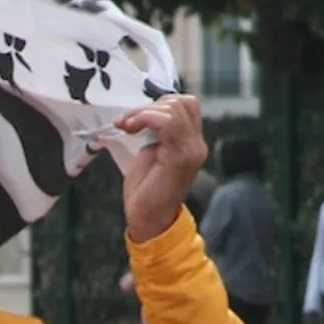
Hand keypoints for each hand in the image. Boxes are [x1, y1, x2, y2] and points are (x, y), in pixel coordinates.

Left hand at [104, 94, 207, 242]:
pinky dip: (145, 117)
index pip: (185, 105)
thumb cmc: (145, 191)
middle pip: (182, 102)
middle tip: (128, 121)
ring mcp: (192, 149)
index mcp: (190, 141)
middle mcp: (197, 143)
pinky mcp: (182, 156)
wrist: (148, 221)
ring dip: (144, 111)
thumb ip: (156, 133)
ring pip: (175, 109)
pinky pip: (168, 122)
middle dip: (150, 105)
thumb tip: (146, 112)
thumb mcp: (151, 153)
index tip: (133, 118)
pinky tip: (130, 126)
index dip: (158, 103)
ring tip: (126, 124)